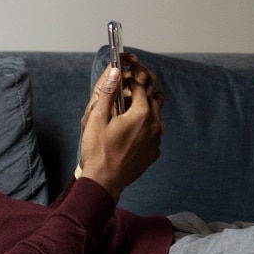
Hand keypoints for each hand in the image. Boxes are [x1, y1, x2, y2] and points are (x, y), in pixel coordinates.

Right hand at [77, 53, 163, 201]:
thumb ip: (109, 92)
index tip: (122, 80)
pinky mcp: (154, 152)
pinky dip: (146, 128)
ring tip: (128, 114)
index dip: (130, 80)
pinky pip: (154, 133)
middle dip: (141, 93)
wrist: (104, 182)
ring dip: (145, 110)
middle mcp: (154, 125)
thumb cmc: (98, 151)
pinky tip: (130, 133)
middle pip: (153, 99)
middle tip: (125, 96)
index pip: (141, 86)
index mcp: (141, 114)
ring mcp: (156, 140)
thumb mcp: (97, 118)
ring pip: (156, 116)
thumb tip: (116, 71)